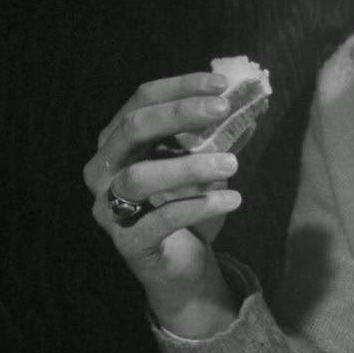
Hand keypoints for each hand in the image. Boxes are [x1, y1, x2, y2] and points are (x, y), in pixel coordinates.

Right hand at [83, 72, 243, 313]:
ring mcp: (107, 208)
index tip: (222, 85)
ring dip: (190, 165)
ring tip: (233, 163)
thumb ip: (220, 135)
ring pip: (140, 176)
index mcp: (117, 141)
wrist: (183, 267)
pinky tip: (231, 199)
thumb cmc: (189, 206)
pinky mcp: (127, 243)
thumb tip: (251, 102)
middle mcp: (102, 169)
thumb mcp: (205, 164)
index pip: (141, 100)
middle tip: (223, 109)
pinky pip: (160, 220)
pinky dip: (199, 206)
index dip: (181, 87)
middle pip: (133, 128)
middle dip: (180, 114)